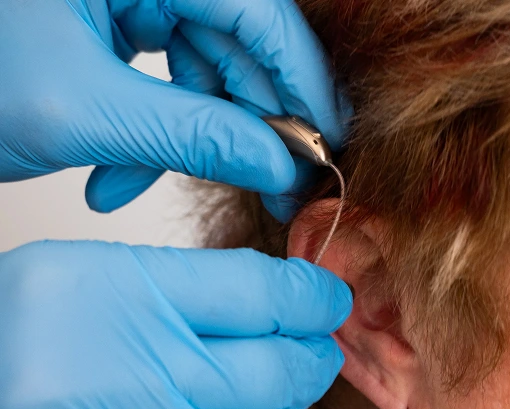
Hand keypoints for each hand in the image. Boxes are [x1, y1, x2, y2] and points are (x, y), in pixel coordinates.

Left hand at [0, 0, 349, 221]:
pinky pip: (156, 79)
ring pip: (196, 68)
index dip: (300, 81)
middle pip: (233, 42)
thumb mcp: (80, 110)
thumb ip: (192, 134)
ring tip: (137, 185)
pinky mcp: (107, 23)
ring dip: (181, 138)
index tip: (325, 142)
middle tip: (268, 185)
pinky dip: (144, 132)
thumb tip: (276, 160)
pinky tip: (112, 175)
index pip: (258, 12)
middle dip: (243, 123)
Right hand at [0, 240, 351, 408]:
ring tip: (255, 400)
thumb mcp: (88, 281)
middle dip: (311, 357)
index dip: (311, 296)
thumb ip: (186, 290)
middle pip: (275, 370)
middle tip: (315, 349)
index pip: (261, 293)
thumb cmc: (14, 340)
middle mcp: (127, 378)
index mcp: (113, 295)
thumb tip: (283, 305)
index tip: (328, 299)